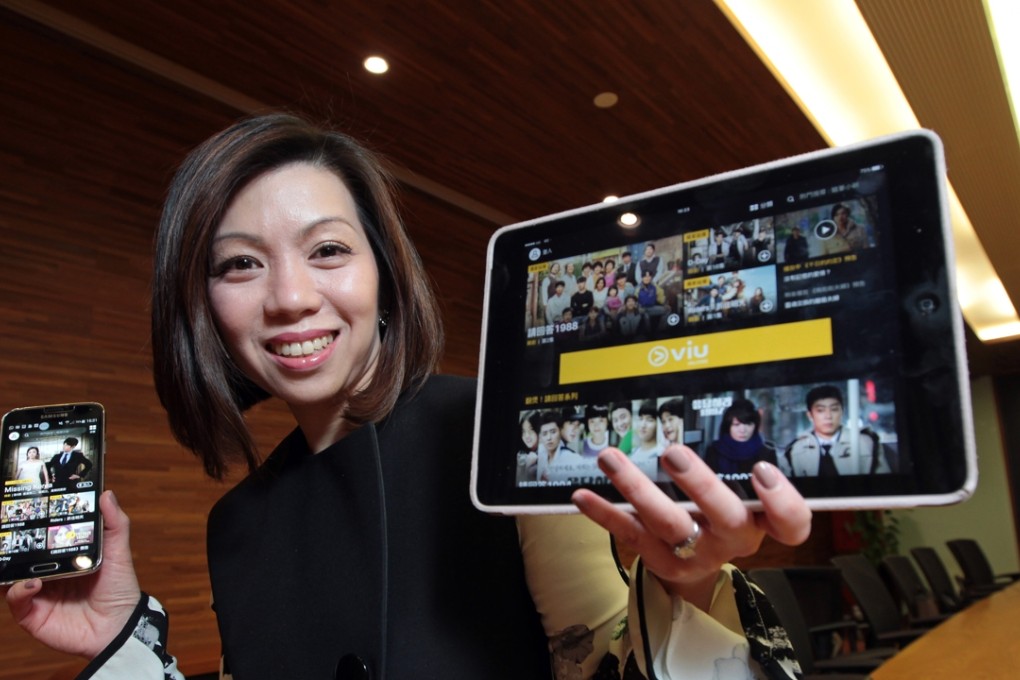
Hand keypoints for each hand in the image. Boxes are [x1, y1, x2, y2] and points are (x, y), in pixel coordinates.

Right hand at [5, 490, 141, 657]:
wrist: (120, 626)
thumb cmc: (119, 588)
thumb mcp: (119, 552)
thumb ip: (114, 524)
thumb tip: (106, 494)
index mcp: (64, 556)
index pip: (41, 538)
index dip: (30, 527)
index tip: (23, 509)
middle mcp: (48, 574)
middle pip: (21, 557)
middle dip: (10, 545)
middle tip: (6, 531)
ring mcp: (38, 594)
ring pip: (12, 577)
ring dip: (7, 566)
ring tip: (8, 553)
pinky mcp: (33, 615)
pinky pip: (16, 600)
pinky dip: (18, 590)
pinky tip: (31, 583)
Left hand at [572, 445, 810, 610]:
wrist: (697, 565)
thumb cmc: (721, 513)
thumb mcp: (740, 494)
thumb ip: (735, 461)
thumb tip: (721, 399)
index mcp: (761, 521)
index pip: (791, 524)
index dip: (782, 502)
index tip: (762, 470)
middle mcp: (732, 539)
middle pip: (724, 517)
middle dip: (700, 485)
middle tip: (675, 453)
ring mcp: (696, 553)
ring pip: (669, 523)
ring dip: (637, 488)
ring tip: (610, 458)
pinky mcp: (659, 559)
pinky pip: (630, 534)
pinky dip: (604, 513)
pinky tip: (583, 495)